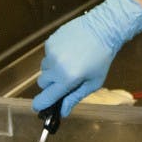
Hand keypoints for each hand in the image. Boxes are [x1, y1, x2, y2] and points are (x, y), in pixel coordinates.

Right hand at [32, 0, 141, 116]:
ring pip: (44, 68)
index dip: (40, 104)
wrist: (103, 29)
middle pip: (42, 83)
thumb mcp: (94, 82)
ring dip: (53, 69)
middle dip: (51, 84)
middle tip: (66, 79)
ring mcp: (52, 53)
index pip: (45, 97)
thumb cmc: (102, 57)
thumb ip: (75, 97)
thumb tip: (62, 112)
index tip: (39, 107)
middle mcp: (56, 66)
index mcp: (68, 79)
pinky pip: (47, 55)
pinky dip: (55, 56)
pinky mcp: (50, 41)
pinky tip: (69, 50)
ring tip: (70, 61)